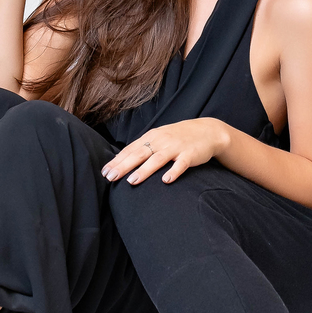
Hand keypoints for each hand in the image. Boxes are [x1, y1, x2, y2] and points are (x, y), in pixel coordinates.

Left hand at [102, 119, 229, 186]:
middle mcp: (161, 141)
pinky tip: (166, 181)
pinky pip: (181, 164)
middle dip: (124, 166)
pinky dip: (173, 172)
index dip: (117, 161)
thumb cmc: (178, 137)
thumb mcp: (159, 138)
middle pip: (139, 154)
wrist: (207, 131)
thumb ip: (143, 148)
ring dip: (144, 170)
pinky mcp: (190, 155)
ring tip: (132, 181)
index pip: (130, 149)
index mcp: (152, 137)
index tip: (104, 172)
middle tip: (111, 177)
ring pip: (157, 159)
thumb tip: (122, 162)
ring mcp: (176, 147)